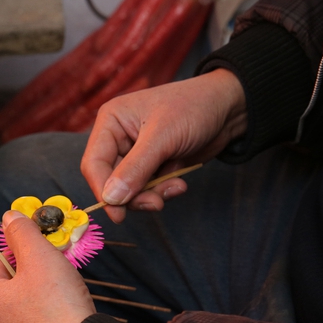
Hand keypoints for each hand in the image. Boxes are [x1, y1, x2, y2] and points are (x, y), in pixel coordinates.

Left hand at [0, 211, 95, 322]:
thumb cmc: (58, 306)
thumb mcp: (40, 257)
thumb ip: (23, 233)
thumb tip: (9, 217)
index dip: (24, 253)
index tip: (46, 252)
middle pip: (12, 293)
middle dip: (36, 280)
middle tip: (61, 276)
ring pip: (26, 318)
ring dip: (44, 306)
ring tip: (68, 303)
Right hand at [80, 68, 246, 222]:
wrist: (229, 108)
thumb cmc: (193, 108)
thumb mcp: (163, 137)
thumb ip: (135, 169)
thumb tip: (110, 198)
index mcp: (110, 122)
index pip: (93, 164)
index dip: (103, 191)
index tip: (118, 215)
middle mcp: (117, 138)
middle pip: (110, 181)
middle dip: (133, 196)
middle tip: (157, 203)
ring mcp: (134, 154)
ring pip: (128, 189)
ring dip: (151, 195)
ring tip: (176, 187)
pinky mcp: (151, 165)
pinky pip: (146, 189)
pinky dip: (161, 192)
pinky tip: (179, 183)